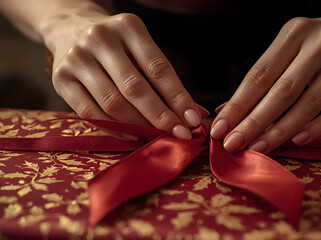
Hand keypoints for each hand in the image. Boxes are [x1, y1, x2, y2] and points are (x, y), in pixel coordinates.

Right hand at [48, 12, 207, 139]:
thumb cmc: (117, 46)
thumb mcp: (141, 52)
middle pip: (135, 87)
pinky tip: (132, 135)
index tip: (194, 119)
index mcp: (128, 27)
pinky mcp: (59, 78)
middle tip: (181, 135)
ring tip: (158, 137)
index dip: (178, 97)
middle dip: (161, 116)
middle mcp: (100, 38)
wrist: (70, 28)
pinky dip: (114, 129)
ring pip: (112, 103)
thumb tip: (197, 113)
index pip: (158, 68)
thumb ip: (166, 81)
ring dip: (139, 125)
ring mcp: (77, 57)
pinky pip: (89, 113)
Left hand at [211, 4, 320, 152]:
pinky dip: (315, 128)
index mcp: (294, 32)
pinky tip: (295, 141)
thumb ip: (261, 78)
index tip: (220, 127)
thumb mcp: (288, 47)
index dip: (238, 104)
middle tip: (233, 144)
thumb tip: (225, 112)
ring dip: (280, 131)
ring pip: (309, 104)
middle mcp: (320, 44)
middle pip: (282, 91)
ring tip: (258, 148)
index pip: (260, 74)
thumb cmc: (314, 44)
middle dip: (254, 122)